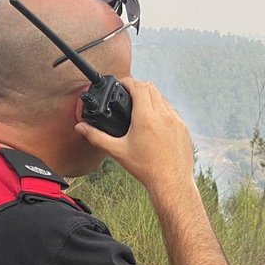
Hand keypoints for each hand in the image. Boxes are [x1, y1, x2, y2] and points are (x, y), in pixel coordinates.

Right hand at [75, 78, 193, 198]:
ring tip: (140, 107)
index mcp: (146, 117)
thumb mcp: (118, 151)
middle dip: (138, 87)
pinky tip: (155, 121)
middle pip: (151, 87)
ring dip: (151, 97)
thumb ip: (97, 137)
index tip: (120, 85)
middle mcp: (163, 115)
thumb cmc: (146, 168)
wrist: (172, 182)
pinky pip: (172, 110)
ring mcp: (176, 120)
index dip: (127, 82)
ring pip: (162, 98)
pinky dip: (162, 109)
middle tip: (128, 95)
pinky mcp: (183, 127)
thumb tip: (80, 128)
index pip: (138, 86)